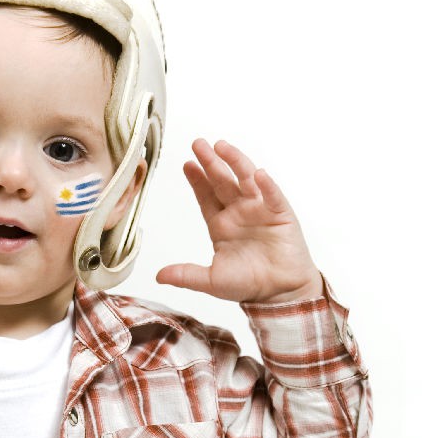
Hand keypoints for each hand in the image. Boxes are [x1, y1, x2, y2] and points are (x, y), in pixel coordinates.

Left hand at [156, 138, 323, 305]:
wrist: (279, 293)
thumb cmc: (249, 284)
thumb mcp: (211, 280)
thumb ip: (186, 275)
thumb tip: (158, 276)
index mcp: (221, 224)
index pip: (206, 197)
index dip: (197, 180)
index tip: (187, 164)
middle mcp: (239, 212)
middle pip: (222, 181)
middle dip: (210, 162)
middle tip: (198, 144)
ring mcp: (260, 210)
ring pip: (246, 180)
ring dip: (235, 162)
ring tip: (222, 146)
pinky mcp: (280, 214)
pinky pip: (272, 196)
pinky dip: (266, 185)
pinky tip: (258, 174)